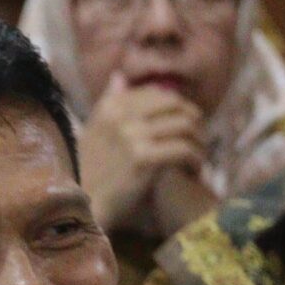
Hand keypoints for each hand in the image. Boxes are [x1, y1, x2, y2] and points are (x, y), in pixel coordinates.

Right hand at [81, 73, 207, 232]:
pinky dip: (195, 160)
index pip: (159, 94)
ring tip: (197, 158)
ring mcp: (131, 135)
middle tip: (197, 141)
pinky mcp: (143, 158)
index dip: (178, 109)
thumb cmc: (91, 174)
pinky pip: (184, 149)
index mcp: (109, 106)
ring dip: (199, 143)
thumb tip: (119, 76)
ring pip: (185, 125)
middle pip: (177, 105)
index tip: (183, 128)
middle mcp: (120, 115)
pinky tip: (193, 172)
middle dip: (194, 122)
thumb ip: (109, 102)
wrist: (84, 208)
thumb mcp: (94, 132)